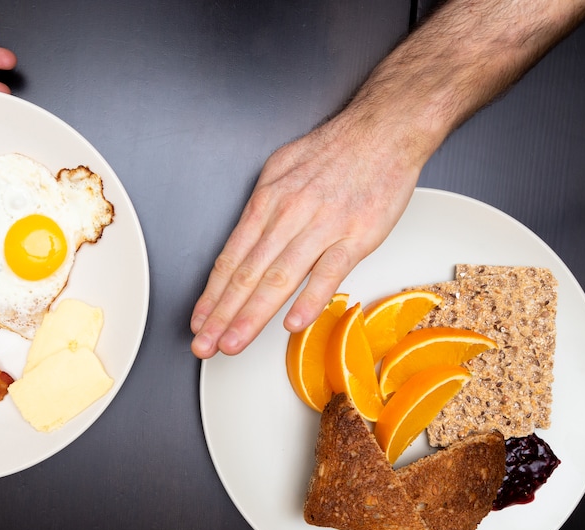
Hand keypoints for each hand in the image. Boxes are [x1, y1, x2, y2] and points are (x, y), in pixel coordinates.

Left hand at [190, 112, 421, 358]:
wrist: (385, 130)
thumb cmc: (334, 150)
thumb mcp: (280, 168)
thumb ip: (262, 207)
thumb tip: (245, 238)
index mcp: (267, 202)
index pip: (231, 259)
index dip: (211, 295)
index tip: (199, 321)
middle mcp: (288, 216)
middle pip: (246, 275)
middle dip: (221, 315)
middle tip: (204, 344)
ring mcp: (322, 227)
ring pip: (279, 279)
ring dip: (251, 316)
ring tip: (233, 344)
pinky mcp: (357, 236)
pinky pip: (328, 272)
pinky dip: (309, 299)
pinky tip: (291, 324)